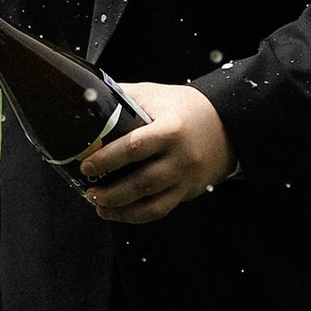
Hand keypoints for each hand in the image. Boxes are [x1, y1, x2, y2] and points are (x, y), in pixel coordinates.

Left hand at [79, 82, 236, 224]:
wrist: (224, 125)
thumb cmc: (181, 108)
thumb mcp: (153, 95)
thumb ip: (122, 98)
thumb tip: (86, 100)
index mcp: (170, 129)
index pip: (135, 147)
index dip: (108, 159)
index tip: (86, 166)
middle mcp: (181, 157)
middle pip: (142, 182)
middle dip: (112, 192)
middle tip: (89, 191)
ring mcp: (185, 178)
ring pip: (151, 203)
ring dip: (120, 208)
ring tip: (97, 203)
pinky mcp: (187, 192)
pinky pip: (160, 210)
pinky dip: (135, 216)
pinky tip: (116, 212)